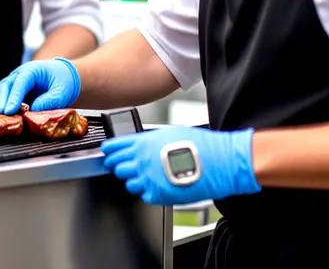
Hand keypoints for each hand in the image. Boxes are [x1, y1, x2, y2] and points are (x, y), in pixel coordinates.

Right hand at [0, 58, 79, 114]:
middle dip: (2, 100)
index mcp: (33, 70)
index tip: (9, 110)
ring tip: (2, 118)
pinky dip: (6, 107)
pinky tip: (7, 118)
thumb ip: (49, 101)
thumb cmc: (64, 82)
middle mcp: (21, 73)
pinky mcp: (17, 91)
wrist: (65, 76)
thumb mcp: (62, 93)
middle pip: (6, 85)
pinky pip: (7, 98)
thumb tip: (33, 110)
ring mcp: (17, 81)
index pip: (20, 82)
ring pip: (4, 91)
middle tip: (2, 115)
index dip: (14, 96)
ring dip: (2, 104)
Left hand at [101, 126, 260, 205]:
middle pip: (117, 166)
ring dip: (136, 180)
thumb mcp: (171, 132)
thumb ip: (150, 139)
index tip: (107, 153)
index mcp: (143, 143)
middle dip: (121, 166)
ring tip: (149, 177)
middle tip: (128, 166)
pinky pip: (144, 195)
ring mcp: (148, 179)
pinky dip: (149, 192)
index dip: (110, 150)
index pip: (114, 147)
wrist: (220, 163)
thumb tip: (141, 143)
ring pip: (129, 183)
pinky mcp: (158, 195)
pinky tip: (159, 185)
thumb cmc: (202, 145)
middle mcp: (142, 161)